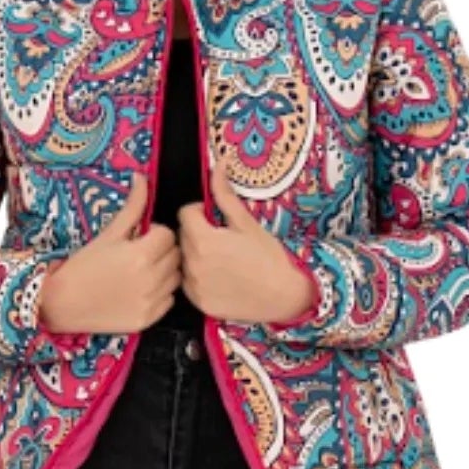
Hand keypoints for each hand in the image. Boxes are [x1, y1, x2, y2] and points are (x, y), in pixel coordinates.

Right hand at [34, 172, 180, 333]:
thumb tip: (141, 178)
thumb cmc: (83, 266)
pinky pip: (168, 301)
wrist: (62, 303)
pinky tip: (139, 291)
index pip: (168, 234)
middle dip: (161, 251)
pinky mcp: (148, 319)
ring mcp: (151, 301)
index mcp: (142, 254)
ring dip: (164, 272)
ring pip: (175, 278)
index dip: (154, 233)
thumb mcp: (108, 234)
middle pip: (176, 255)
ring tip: (141, 272)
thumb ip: (132, 208)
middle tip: (139, 254)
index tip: (138, 239)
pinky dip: (159, 294)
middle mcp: (151, 279)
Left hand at [177, 159, 318, 325]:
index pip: (185, 214)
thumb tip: (218, 165)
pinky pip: (189, 284)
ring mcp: (195, 286)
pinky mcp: (200, 303)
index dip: (199, 211)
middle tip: (222, 239)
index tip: (215, 217)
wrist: (285, 295)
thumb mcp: (247, 223)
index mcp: (203, 239)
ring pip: (184, 261)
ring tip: (222, 260)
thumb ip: (225, 195)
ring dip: (196, 255)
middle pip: (183, 237)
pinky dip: (199, 279)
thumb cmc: (269, 256)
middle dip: (197, 232)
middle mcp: (193, 264)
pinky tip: (221, 279)